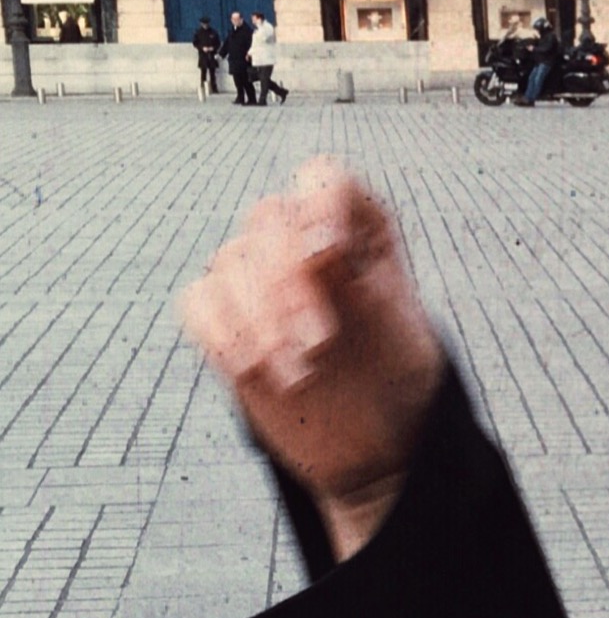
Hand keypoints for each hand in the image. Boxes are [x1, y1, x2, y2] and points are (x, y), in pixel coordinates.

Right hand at [180, 158, 445, 561]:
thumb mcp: (398, 322)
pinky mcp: (227, 317)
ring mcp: (260, 277)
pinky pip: (199, 301)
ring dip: (259, 318)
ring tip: (296, 373)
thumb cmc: (400, 375)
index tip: (328, 254)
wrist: (376, 439)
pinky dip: (221, 331)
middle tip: (320, 344)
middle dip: (289, 282)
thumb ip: (360, 276)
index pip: (323, 179)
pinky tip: (252, 368)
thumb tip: (311, 242)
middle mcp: (303, 242)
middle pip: (269, 220)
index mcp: (358, 229)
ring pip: (230, 261)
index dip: (318, 204)